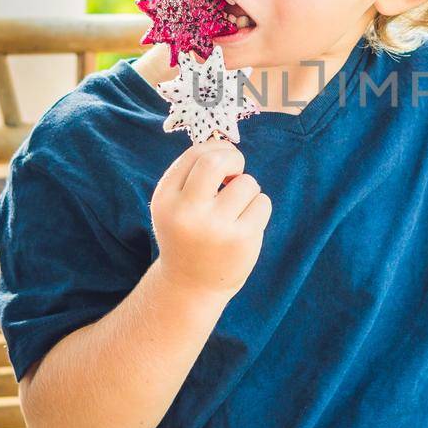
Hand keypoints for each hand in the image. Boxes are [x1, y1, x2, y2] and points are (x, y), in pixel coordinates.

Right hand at [149, 138, 271, 299]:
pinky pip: (262, 203)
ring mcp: (214, 227)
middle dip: (235, 158)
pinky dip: (258, 208)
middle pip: (216, 162)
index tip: (224, 160)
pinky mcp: (241, 240)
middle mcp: (186, 212)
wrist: (191, 285)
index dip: (217, 149)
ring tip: (237, 208)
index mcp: (165, 198)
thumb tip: (223, 141)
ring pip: (247, 183)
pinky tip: (245, 224)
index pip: (195, 155)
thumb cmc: (188, 234)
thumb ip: (192, 174)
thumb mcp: (175, 205)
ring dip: (248, 190)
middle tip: (237, 170)